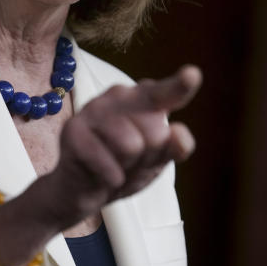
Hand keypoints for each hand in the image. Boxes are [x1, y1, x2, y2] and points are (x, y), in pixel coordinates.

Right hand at [41, 64, 200, 227]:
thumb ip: (174, 146)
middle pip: (155, 132)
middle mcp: (118, 96)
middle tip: (129, 161)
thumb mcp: (156, 161)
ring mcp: (93, 109)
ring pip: (131, 146)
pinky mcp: (73, 130)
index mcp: (143, 98)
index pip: (165, 93)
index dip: (180, 85)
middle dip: (147, 157)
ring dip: (126, 167)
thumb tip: (180, 132)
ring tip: (114, 164)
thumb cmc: (123, 168)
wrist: (82, 191)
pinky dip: (111, 178)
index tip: (192, 75)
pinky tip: (101, 175)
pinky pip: (108, 162)